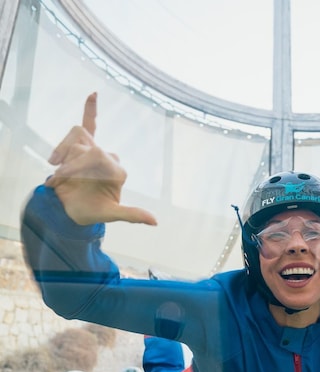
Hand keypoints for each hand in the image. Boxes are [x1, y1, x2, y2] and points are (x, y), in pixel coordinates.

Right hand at [45, 92, 156, 225]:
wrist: (71, 210)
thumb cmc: (90, 212)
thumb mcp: (110, 215)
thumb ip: (132, 215)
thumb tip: (155, 222)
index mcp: (117, 171)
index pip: (95, 155)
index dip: (75, 165)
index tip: (59, 179)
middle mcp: (109, 159)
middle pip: (86, 146)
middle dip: (69, 163)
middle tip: (57, 179)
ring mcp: (96, 152)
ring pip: (76, 137)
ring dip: (62, 151)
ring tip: (57, 171)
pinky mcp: (83, 148)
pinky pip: (89, 124)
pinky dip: (90, 109)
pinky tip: (94, 94)